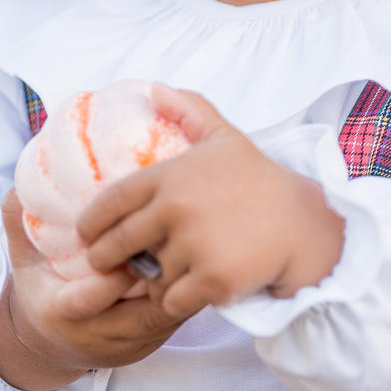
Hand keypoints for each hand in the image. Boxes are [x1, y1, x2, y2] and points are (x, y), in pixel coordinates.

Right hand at [0, 189, 185, 390]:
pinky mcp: (147, 349)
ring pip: (162, 320)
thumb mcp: (24, 261)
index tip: (131, 246)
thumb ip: (19, 227)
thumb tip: (16, 190)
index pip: (86, 301)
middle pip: (136, 315)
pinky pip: (173, 325)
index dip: (111, 279)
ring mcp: (124, 347)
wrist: (51, 346)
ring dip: (180, 287)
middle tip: (178, 242)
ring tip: (193, 249)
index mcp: (60, 314)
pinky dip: (185, 297)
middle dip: (160, 280)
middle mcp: (95, 337)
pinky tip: (195, 266)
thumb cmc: (41, 292)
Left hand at [76, 85, 345, 320]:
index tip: (86, 235)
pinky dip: (177, 301)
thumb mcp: (225, 137)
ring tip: (173, 270)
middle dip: (106, 259)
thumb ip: (189, 111)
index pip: (108, 203)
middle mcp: (174, 209)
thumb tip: (154, 88)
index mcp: (170, 176)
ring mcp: (192, 246)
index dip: (90, 224)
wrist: (304, 225)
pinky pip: (170, 302)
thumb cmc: (261, 181)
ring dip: (153, 281)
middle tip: (112, 264)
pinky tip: (194, 289)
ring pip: (147, 278)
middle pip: (115, 246)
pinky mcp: (211, 280)